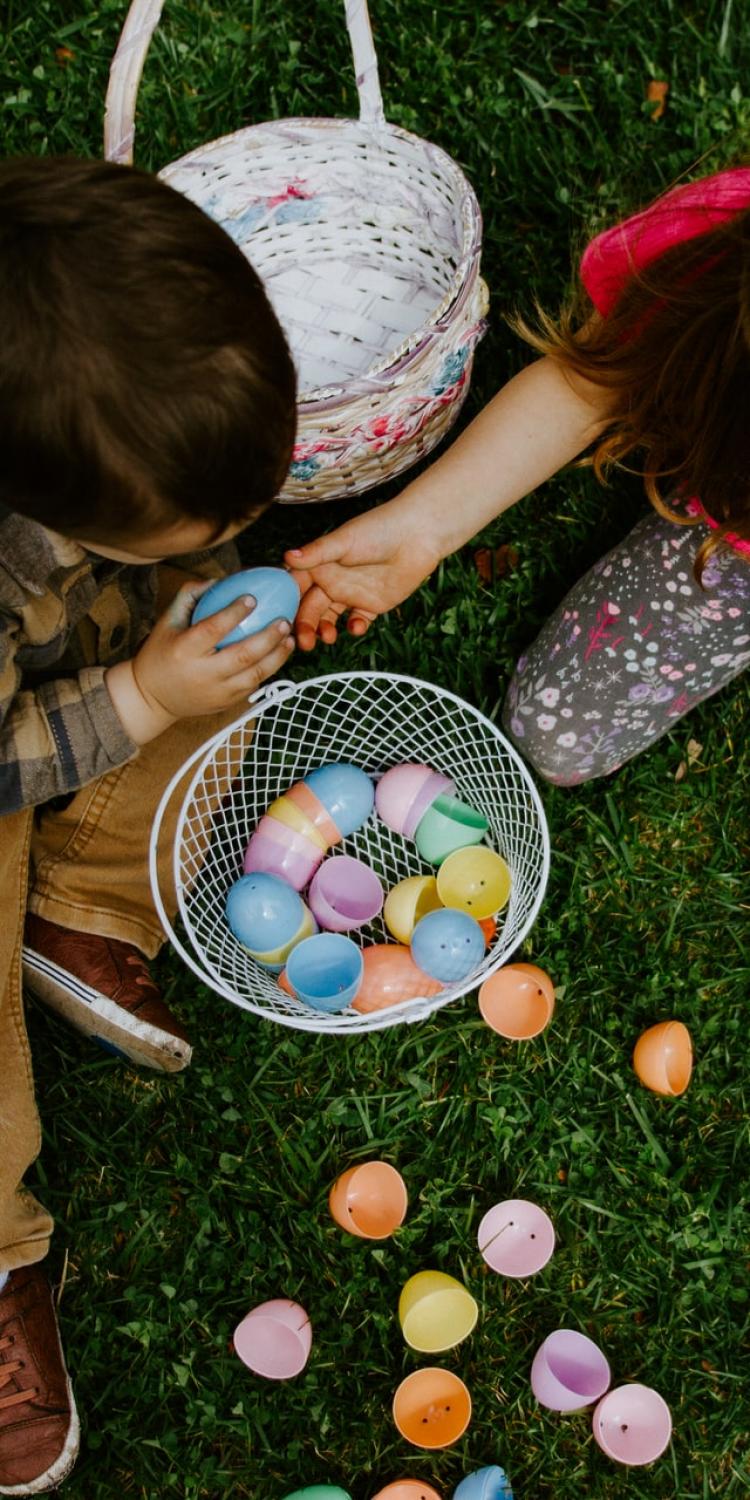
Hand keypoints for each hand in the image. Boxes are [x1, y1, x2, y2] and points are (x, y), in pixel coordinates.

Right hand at [106, 580, 294, 742]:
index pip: (212, 629)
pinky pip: (253, 685)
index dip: (234, 613)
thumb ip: (189, 597)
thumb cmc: (161, 653)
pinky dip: (269, 669)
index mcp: (184, 650)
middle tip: (284, 621)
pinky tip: (279, 655)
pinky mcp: (226, 703)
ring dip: (277, 656)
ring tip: (290, 638)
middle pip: (242, 655)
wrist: (152, 698)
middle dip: (268, 637)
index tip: (252, 597)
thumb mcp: (166, 622)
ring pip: (254, 675)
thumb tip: (218, 580)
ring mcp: (216, 692)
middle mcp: (202, 673)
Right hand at [284, 496, 439, 650]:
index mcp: (320, 564)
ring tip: (328, 638)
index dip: (286, 603)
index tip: (280, 620)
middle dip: (305, 625)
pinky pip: (358, 622)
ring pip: (330, 618)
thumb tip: (287, 556)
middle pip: (311, 608)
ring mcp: (352, 593)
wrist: (418, 535)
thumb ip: (317, 553)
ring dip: (325, 630)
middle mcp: (332, 580)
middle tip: (304, 642)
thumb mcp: (344, 541)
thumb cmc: (379, 529)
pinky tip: (356, 627)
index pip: (296, 587)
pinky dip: (355, 628)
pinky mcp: (372, 605)